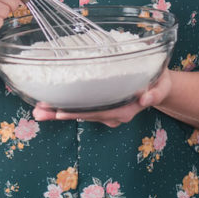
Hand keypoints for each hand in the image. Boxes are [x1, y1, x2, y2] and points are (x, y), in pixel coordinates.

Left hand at [32, 68, 173, 127]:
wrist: (158, 86)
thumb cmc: (159, 83)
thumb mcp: (162, 86)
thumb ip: (155, 93)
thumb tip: (145, 98)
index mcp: (125, 110)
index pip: (99, 112)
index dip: (80, 112)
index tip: (61, 113)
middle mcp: (112, 114)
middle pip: (84, 114)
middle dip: (60, 114)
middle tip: (38, 112)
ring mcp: (105, 111)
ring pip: (79, 112)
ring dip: (57, 112)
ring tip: (37, 111)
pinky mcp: (100, 104)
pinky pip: (82, 107)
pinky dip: (65, 106)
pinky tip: (48, 103)